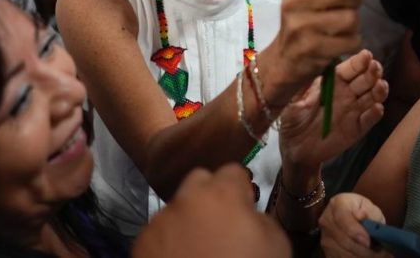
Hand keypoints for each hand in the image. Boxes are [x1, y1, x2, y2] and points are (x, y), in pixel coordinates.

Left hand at [133, 164, 290, 257]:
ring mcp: (161, 221)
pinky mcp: (143, 243)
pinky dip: (169, 242)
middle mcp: (187, 199)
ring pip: (177, 208)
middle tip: (221, 224)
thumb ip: (262, 218)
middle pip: (198, 181)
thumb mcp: (276, 244)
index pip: (233, 171)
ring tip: (200, 248)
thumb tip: (248, 213)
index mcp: (222, 194)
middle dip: (210, 196)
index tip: (245, 207)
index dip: (241, 189)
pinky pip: (159, 232)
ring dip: (189, 220)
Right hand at [261, 0, 364, 104]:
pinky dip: (352, 42)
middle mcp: (293, 2)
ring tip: (343, 26)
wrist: (285, 58)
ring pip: (350, 18)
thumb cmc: (303, 18)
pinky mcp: (313, 49)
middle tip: (350, 5)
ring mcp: (302, 26)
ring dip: (354, 23)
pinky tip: (340, 42)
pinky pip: (351, 40)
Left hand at [278, 50, 388, 170]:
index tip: (366, 55)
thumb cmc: (292, 119)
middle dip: (372, 72)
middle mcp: (347, 93)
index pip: (350, 68)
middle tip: (375, 67)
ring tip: (380, 85)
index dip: (358, 61)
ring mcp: (353, 111)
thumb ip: (302, 83)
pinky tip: (376, 108)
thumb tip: (312, 64)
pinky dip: (374, 113)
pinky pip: (369, 120)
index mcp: (333, 82)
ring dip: (379, 90)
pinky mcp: (357, 129)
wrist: (294, 149)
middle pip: (365, 79)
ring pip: (372, 97)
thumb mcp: (292, 98)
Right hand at [319, 193, 390, 257]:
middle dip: (364, 250)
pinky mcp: (327, 251)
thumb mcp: (369, 207)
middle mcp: (327, 220)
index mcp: (337, 204)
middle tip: (382, 252)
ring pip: (344, 253)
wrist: (351, 215)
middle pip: (344, 240)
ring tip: (378, 255)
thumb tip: (361, 216)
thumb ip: (368, 212)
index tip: (368, 241)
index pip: (342, 218)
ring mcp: (325, 237)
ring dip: (362, 257)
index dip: (355, 231)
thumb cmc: (362, 210)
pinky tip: (368, 257)